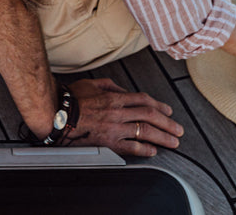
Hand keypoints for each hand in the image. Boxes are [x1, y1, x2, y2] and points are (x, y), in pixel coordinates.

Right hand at [56, 78, 183, 157]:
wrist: (57, 115)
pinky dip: (144, 150)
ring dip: (162, 137)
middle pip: (149, 116)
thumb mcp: (93, 83)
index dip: (159, 106)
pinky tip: (153, 151)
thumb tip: (125, 90)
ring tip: (173, 142)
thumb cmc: (72, 98)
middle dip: (167, 123)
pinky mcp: (108, 143)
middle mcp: (118, 112)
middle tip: (178, 129)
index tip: (168, 111)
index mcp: (115, 97)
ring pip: (144, 132)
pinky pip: (130, 147)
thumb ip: (112, 86)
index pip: (143, 101)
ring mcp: (114, 128)